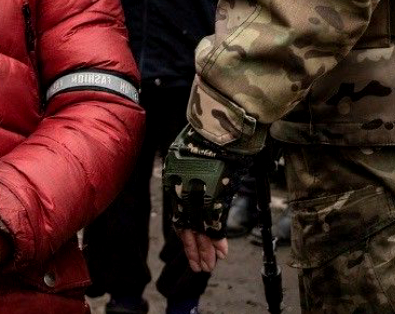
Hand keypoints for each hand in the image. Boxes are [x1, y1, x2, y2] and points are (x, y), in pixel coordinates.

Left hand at [161, 125, 249, 271]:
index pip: (178, 216)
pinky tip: (220, 252)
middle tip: (198, 267)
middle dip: (194, 249)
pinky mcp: (215, 196)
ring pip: (201, 231)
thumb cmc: (202, 135)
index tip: (190, 247)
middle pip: (188, 228)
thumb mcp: (184, 155)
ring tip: (208, 266)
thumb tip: (193, 188)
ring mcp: (199, 195)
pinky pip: (216, 224)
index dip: (185, 235)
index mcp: (173, 182)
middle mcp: (183, 192)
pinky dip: (217, 240)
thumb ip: (186, 174)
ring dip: (205, 250)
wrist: (217, 126)